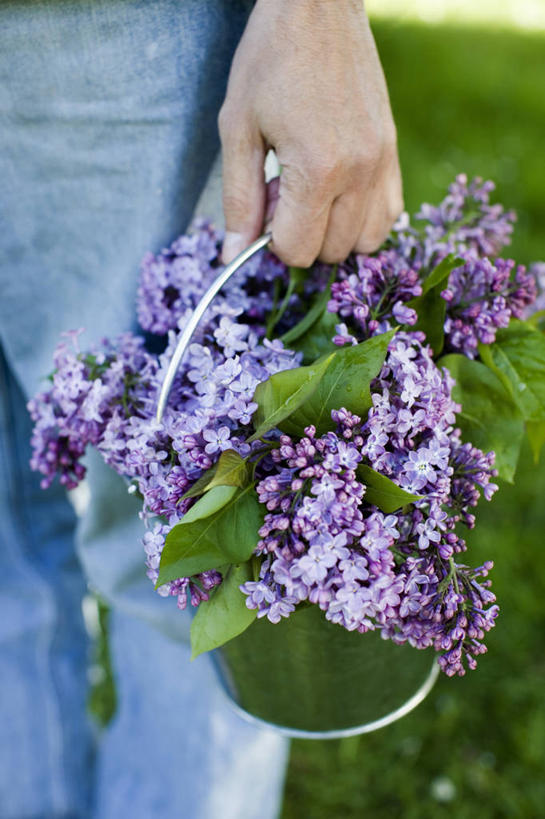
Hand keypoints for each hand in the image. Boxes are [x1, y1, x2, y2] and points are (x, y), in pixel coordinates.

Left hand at [219, 0, 402, 266]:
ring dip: (333, 233)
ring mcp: (382, 163)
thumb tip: (233, 256)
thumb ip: (239, 200)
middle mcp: (359, 173)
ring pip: (364, 243)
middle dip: (301, 236)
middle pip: (331, 252)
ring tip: (312, 195)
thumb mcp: (238, 130)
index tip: (264, 210)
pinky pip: (389, 216)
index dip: (272, 243)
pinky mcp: (393, 152)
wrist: (318, 7)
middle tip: (284, 194)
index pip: (298, 250)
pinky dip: (362, 220)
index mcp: (317, 170)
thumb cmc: (270, 61)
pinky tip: (339, 193)